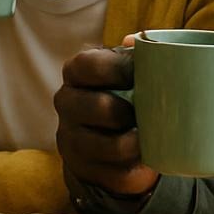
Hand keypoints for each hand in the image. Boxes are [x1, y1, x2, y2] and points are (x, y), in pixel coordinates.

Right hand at [55, 38, 157, 197]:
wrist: (112, 143)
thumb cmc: (124, 95)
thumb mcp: (126, 72)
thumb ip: (133, 54)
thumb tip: (133, 41)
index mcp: (75, 73)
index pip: (86, 65)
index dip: (117, 69)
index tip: (142, 75)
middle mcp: (66, 103)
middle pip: (99, 107)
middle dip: (128, 112)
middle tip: (146, 111)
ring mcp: (72, 138)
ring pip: (111, 145)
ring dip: (136, 142)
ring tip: (147, 137)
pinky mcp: (84, 169)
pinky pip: (116, 172)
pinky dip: (135, 166)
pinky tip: (142, 156)